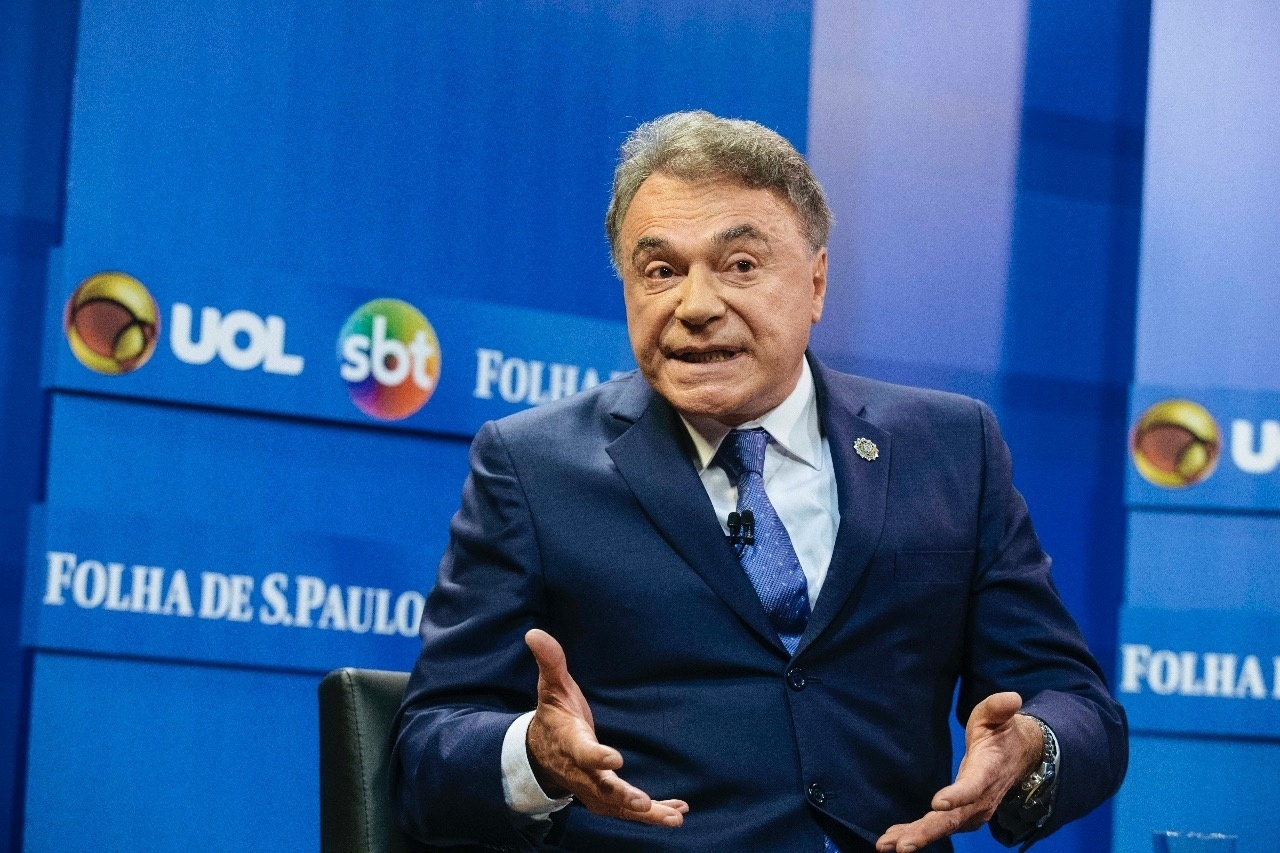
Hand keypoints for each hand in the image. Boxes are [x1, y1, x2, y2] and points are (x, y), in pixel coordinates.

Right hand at [524, 629, 688, 826]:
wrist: (540, 754)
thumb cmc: (554, 717)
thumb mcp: (552, 687)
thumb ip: (550, 662)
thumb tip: (534, 633)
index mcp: (571, 744)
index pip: (583, 753)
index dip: (598, 757)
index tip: (615, 759)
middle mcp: (582, 773)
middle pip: (601, 789)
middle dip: (623, 796)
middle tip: (643, 802)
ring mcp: (592, 789)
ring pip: (618, 806)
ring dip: (646, 814)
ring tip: (673, 817)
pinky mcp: (604, 798)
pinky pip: (627, 811)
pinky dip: (653, 813)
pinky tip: (677, 812)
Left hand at [875, 692, 1041, 852]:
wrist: (1018, 757)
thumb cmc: (1001, 733)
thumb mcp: (998, 715)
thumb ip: (999, 708)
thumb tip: (1011, 698)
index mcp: (987, 772)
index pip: (973, 787)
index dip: (957, 796)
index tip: (937, 803)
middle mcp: (980, 798)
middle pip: (953, 819)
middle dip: (926, 833)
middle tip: (901, 846)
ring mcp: (971, 810)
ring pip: (943, 828)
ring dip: (916, 837)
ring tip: (887, 845)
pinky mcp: (962, 814)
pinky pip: (938, 827)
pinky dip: (915, 834)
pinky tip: (892, 839)